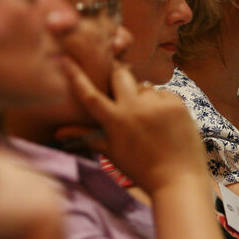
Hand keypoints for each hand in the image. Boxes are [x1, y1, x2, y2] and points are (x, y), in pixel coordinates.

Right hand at [58, 57, 207, 193]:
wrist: (179, 180)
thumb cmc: (142, 170)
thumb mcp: (112, 153)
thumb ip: (88, 136)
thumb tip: (59, 131)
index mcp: (115, 121)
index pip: (90, 94)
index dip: (76, 75)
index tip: (66, 59)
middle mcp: (135, 108)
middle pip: (120, 76)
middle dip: (118, 78)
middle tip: (122, 92)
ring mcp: (158, 104)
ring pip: (144, 87)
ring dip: (142, 97)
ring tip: (149, 122)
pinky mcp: (177, 103)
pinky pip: (163, 94)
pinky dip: (161, 103)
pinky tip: (164, 123)